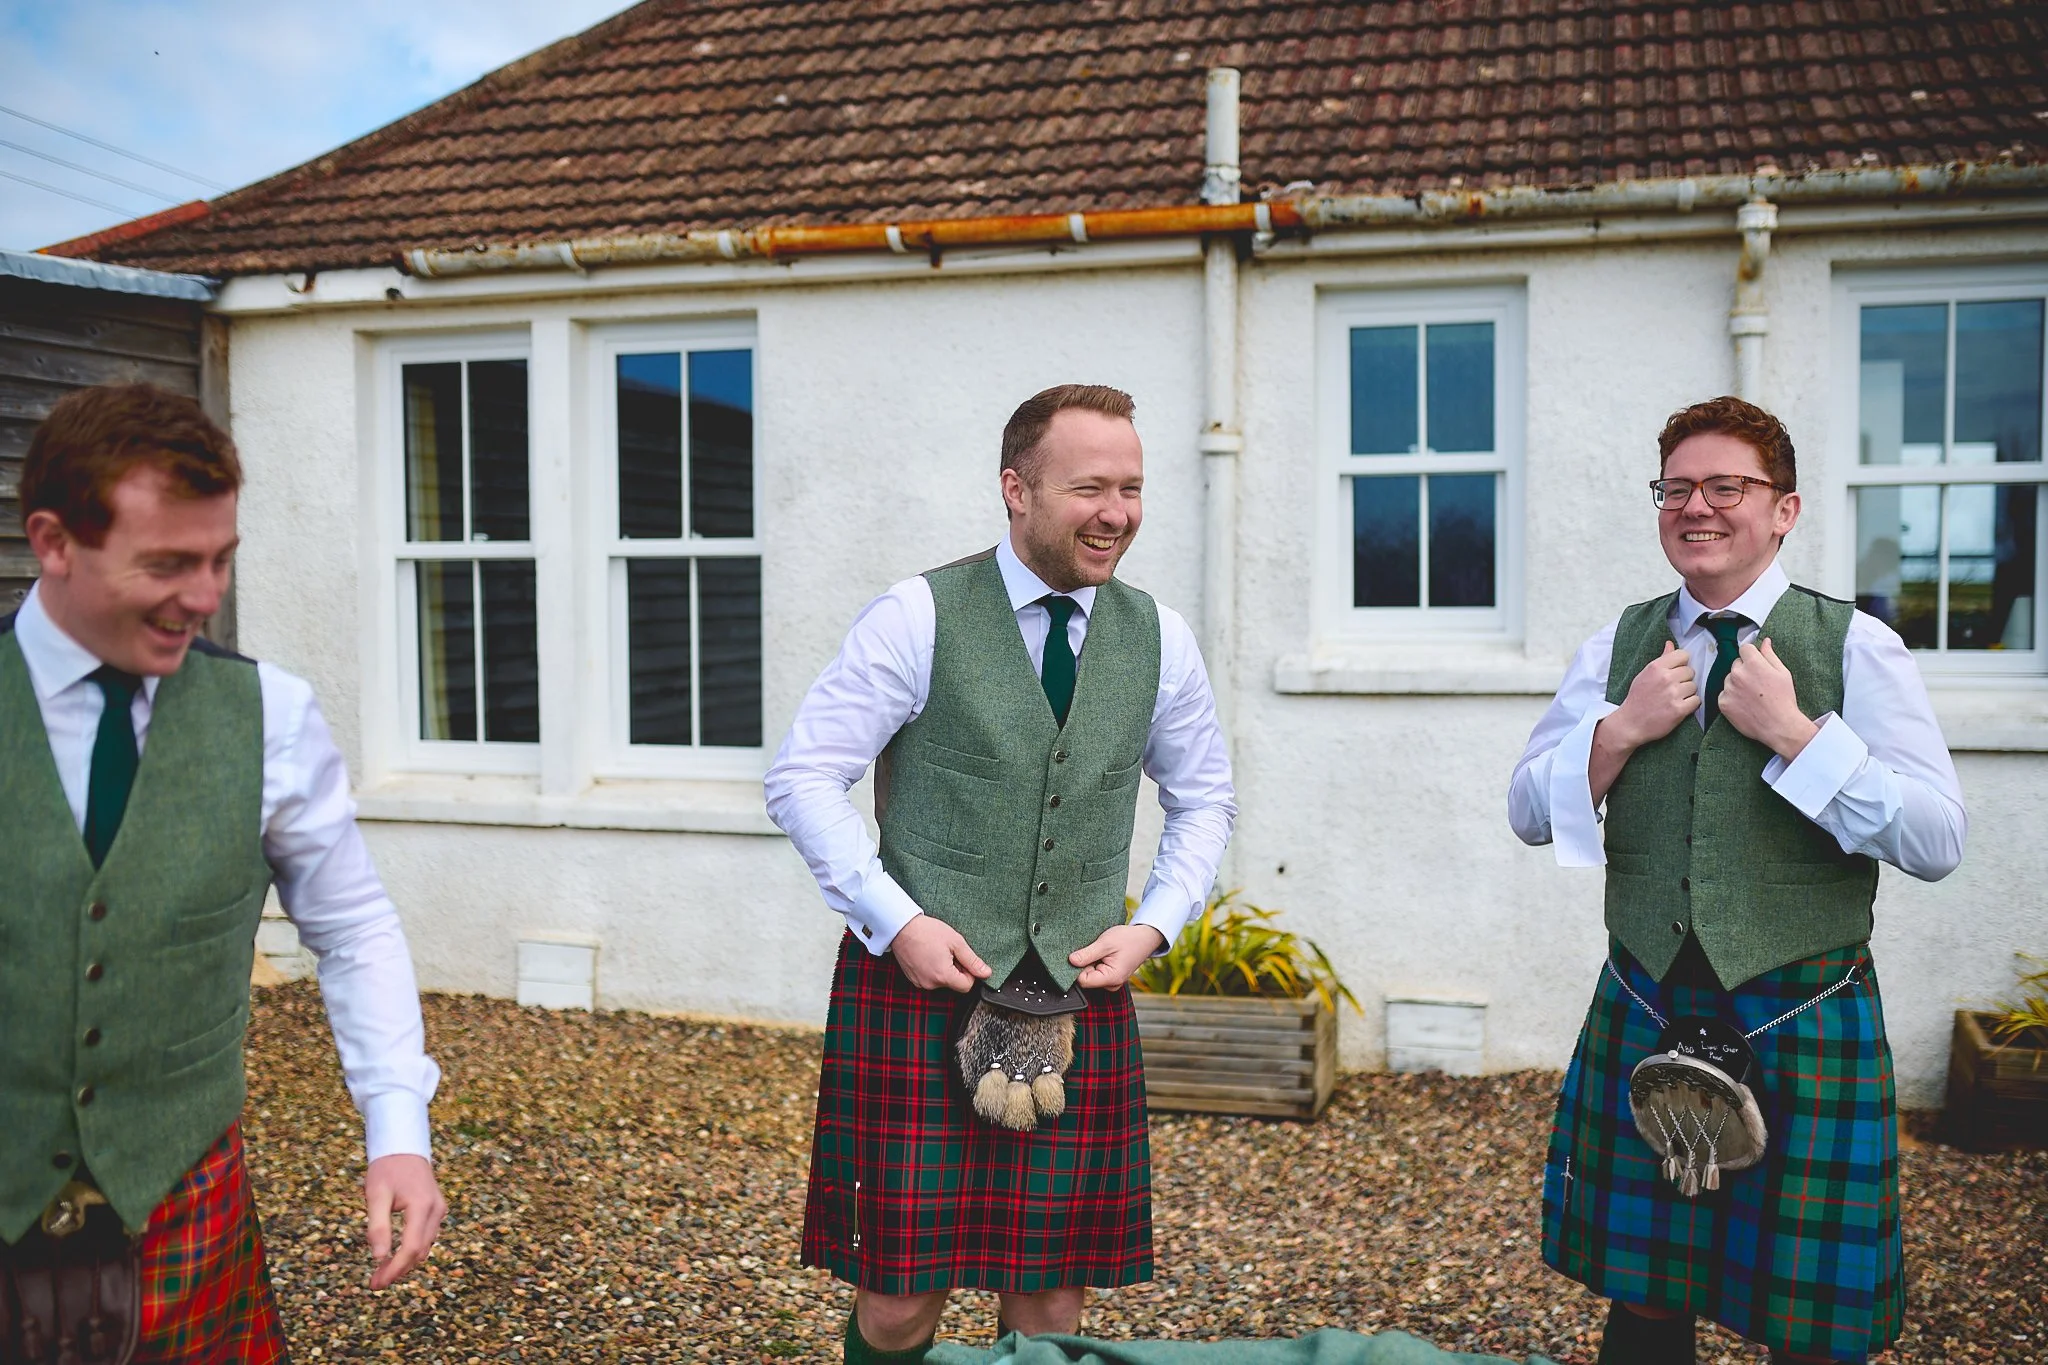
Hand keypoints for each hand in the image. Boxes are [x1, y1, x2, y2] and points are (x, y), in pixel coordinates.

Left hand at [364, 1153, 445, 1289]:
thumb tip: (379, 1258)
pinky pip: (426, 1237)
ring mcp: (439, 1210)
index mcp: (422, 1206)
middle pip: (420, 1252)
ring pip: (425, 1247)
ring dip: (405, 1262)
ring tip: (381, 1272)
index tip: (376, 1283)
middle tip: (374, 1283)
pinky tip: (395, 1255)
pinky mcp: (437, 1210)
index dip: (395, 1269)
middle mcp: (436, 1210)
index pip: (411, 1248)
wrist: (403, 1147)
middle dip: (398, 1270)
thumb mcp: (376, 1195)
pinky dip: (411, 1250)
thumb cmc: (387, 1169)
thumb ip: (378, 1226)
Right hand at [889, 914, 991, 991]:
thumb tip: (986, 973)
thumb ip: (972, 961)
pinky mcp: (913, 979)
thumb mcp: (956, 942)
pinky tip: (928, 955)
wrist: (902, 927)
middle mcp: (930, 984)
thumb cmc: (927, 931)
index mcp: (943, 976)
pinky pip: (930, 979)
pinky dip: (932, 969)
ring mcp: (920, 983)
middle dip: (956, 969)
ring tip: (936, 951)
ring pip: (942, 981)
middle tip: (948, 951)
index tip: (962, 958)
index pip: (967, 986)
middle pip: (954, 984)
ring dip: (944, 969)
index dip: (969, 972)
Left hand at [1069, 924, 1166, 989]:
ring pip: (1090, 976)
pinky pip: (1096, 973)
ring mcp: (1112, 982)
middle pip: (1086, 979)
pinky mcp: (1111, 977)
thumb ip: (1087, 954)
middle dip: (1084, 964)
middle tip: (1092, 949)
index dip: (1077, 968)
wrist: (1144, 937)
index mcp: (1112, 978)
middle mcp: (1112, 984)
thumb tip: (1071, 961)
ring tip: (1100, 951)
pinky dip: (1095, 963)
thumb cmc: (1128, 939)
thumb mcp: (1105, 943)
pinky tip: (1101, 954)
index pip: (1083, 981)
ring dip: (1090, 963)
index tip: (1079, 955)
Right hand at [1603, 640, 1698, 750]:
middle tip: (1673, 688)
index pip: (1683, 655)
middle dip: (1684, 679)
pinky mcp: (1679, 710)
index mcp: (1656, 667)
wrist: (1630, 723)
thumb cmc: (1637, 699)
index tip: (1675, 672)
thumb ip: (1661, 659)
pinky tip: (1679, 706)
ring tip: (1674, 698)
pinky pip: (1696, 701)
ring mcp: (1673, 694)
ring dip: (1687, 693)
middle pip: (1690, 671)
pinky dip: (1690, 705)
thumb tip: (1670, 644)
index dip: (1681, 664)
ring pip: (1694, 686)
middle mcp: (1666, 678)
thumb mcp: (1644, 675)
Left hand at [1718, 638, 1818, 759]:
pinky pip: (1724, 694)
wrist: (1779, 725)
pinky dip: (1732, 698)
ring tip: (1752, 696)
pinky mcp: (1723, 702)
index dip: (1751, 655)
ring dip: (1737, 684)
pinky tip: (1745, 704)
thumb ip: (1770, 655)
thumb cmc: (1783, 699)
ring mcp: (1729, 688)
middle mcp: (1737, 674)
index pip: (1744, 648)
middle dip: (1745, 670)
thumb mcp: (1782, 673)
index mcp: (1753, 663)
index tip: (1756, 663)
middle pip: (1736, 664)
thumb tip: (1764, 641)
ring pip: (1729, 679)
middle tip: (1758, 684)